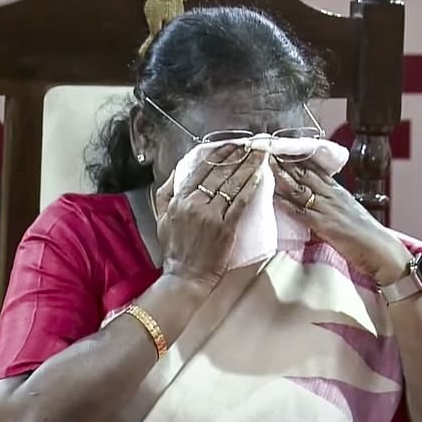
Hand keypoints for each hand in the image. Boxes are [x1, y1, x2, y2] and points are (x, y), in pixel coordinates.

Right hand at [153, 144, 263, 287]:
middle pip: (219, 173)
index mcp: (178, 200)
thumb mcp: (161, 218)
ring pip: (231, 184)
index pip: (200, 170)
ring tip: (259, 154)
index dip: (217, 155)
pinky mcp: (226, 228)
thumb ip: (165, 193)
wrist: (185, 277)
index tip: (230, 145)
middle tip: (251, 144)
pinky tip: (259, 175)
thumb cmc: (175, 250)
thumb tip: (177, 173)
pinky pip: (240, 202)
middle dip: (237, 155)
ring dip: (247, 166)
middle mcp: (194, 204)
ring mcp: (211, 216)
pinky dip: (250, 187)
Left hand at [270, 159, 411, 285]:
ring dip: (282, 177)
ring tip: (267, 167)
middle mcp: (333, 196)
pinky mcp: (325, 225)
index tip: (284, 149)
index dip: (299, 158)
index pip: (316, 169)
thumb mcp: (349, 212)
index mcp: (339, 192)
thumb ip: (333, 204)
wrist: (380, 249)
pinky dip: (287, 204)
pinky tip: (275, 198)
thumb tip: (316, 202)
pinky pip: (302, 212)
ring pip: (301, 189)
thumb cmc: (366, 235)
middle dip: (286, 162)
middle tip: (269, 152)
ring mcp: (328, 209)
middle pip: (306, 174)